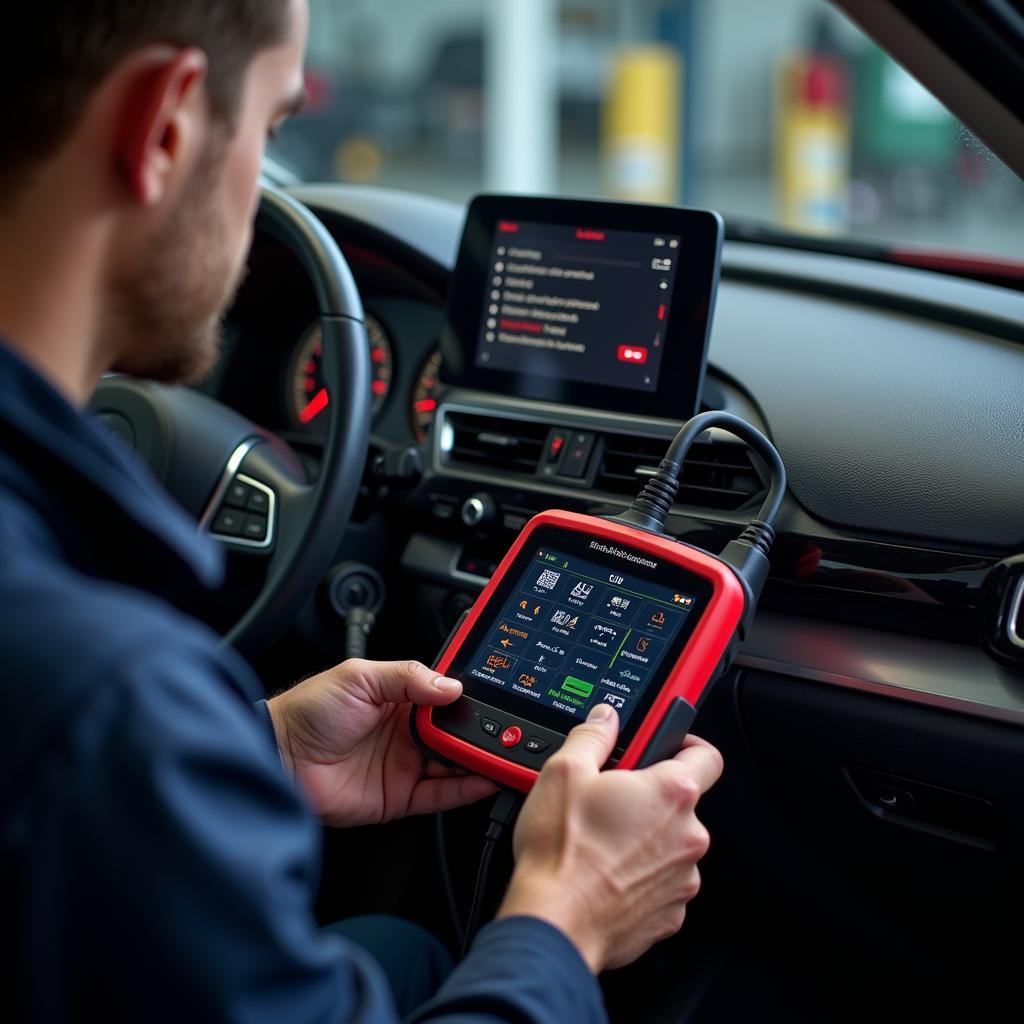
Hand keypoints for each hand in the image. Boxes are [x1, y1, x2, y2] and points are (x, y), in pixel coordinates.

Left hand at [267, 659, 496, 826]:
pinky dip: (465, 789)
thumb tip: (449, 684)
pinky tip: (484, 779)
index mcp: (399, 698)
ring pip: (454, 763)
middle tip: (505, 729)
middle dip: (480, 731)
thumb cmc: (308, 712)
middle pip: (455, 733)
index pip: (445, 697)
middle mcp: (406, 732)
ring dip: (478, 759)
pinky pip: (441, 794)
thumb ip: (407, 677)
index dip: (468, 698)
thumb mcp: (360, 677)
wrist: (279, 757)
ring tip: (504, 753)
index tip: (495, 697)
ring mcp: (404, 765)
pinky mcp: (399, 796)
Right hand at [497, 703, 722, 972]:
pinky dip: (640, 876)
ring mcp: (682, 878)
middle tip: (610, 799)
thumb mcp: (564, 771)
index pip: (707, 755)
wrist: (555, 923)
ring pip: (670, 844)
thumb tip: (606, 719)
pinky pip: (662, 882)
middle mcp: (688, 836)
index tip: (667, 746)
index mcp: (671, 793)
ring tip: (601, 841)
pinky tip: (606, 873)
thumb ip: (593, 735)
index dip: (686, 744)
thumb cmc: (563, 852)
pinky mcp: (670, 914)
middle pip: (681, 803)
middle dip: (649, 797)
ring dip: (645, 839)